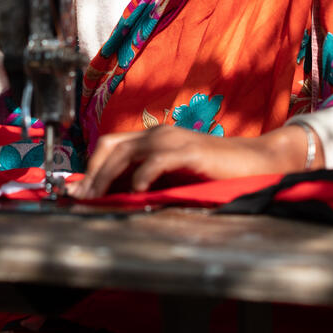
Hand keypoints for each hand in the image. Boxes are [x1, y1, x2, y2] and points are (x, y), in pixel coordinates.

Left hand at [66, 123, 323, 198]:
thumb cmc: (214, 173)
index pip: (109, 146)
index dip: (90, 168)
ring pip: (127, 152)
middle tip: (81, 198)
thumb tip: (115, 198)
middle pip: (110, 147)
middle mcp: (158, 134)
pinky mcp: (190, 152)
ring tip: (96, 198)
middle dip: (92, 173)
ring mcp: (174, 140)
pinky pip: (157, 160)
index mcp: (153, 138)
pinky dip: (142, 175)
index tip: (76, 193)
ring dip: (107, 176)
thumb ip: (147, 182)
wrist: (256, 162)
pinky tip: (136, 191)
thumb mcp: (173, 178)